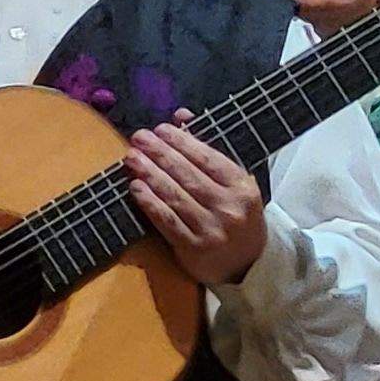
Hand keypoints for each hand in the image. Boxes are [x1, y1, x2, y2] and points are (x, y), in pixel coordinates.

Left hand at [126, 113, 265, 285]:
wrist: (248, 264)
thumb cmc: (238, 216)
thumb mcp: (234, 183)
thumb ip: (208, 150)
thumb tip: (181, 116)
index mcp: (243, 188)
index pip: (209, 159)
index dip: (183, 142)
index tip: (162, 129)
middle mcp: (229, 208)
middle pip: (189, 176)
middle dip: (161, 154)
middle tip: (139, 137)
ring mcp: (212, 229)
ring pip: (176, 197)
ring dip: (150, 174)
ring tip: (132, 157)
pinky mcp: (194, 248)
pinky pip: (168, 221)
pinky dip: (150, 203)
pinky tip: (136, 188)